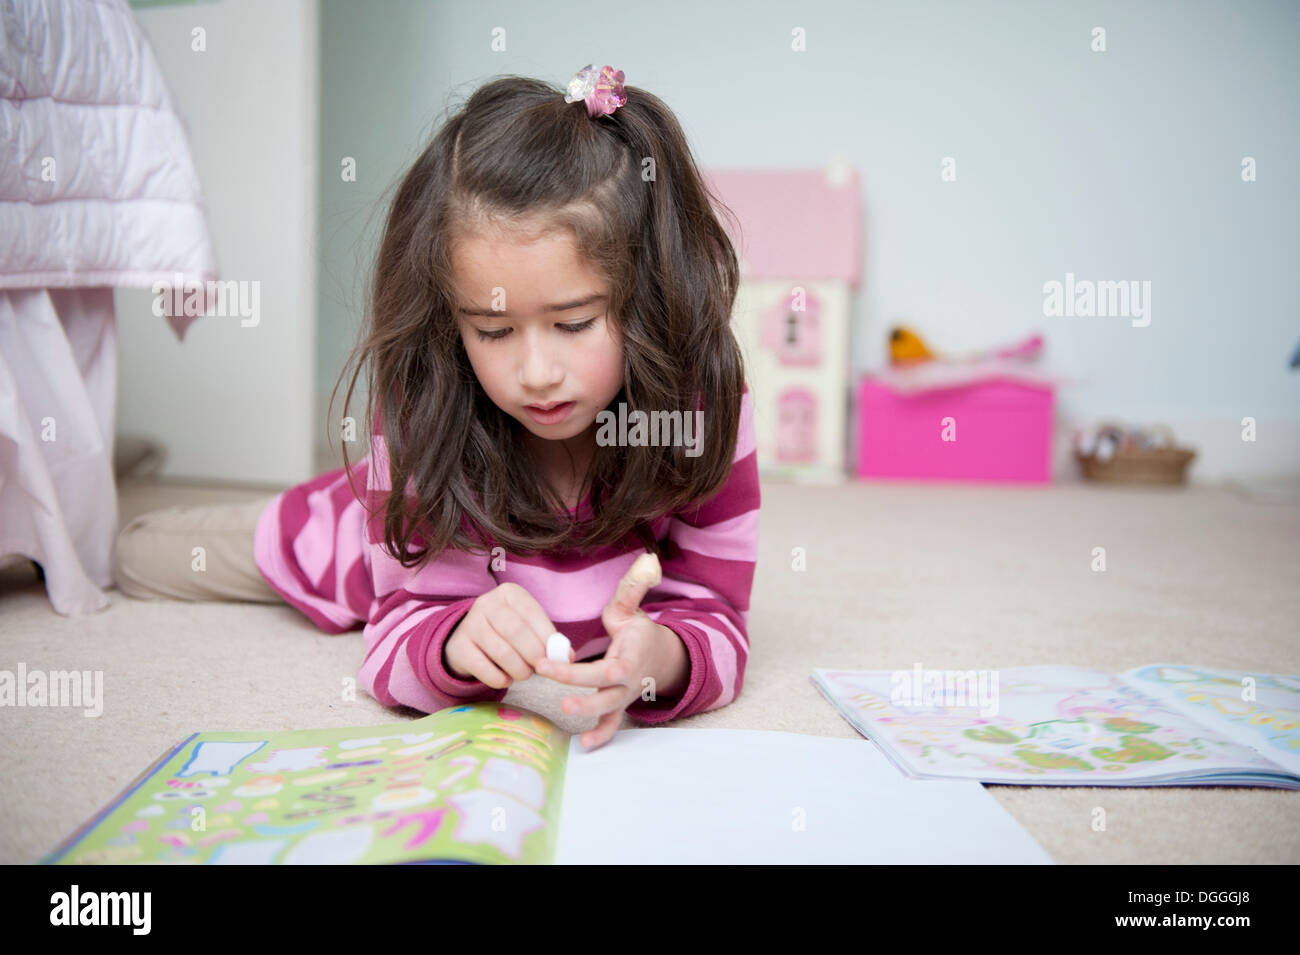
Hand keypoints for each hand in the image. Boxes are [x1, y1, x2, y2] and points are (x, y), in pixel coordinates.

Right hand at [441, 582, 562, 688]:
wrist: (469, 640)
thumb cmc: (507, 632)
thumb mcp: (528, 627)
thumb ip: (548, 639)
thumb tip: (567, 655)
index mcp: (509, 593)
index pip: (532, 612)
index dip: (547, 637)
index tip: (558, 656)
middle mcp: (486, 603)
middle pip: (516, 631)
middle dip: (534, 654)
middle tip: (542, 668)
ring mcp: (470, 624)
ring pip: (501, 651)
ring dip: (519, 669)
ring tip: (525, 674)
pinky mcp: (458, 647)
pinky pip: (483, 668)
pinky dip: (500, 679)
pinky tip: (506, 679)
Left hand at [534, 553, 688, 750]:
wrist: (660, 657)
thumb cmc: (637, 631)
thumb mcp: (632, 608)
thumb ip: (633, 588)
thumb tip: (647, 559)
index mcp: (630, 654)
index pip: (605, 666)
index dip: (575, 668)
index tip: (546, 661)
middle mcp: (629, 679)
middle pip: (605, 688)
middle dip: (577, 687)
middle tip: (544, 679)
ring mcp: (625, 696)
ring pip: (610, 709)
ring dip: (590, 715)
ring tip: (565, 714)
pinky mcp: (619, 706)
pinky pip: (613, 724)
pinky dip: (601, 735)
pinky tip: (583, 744)